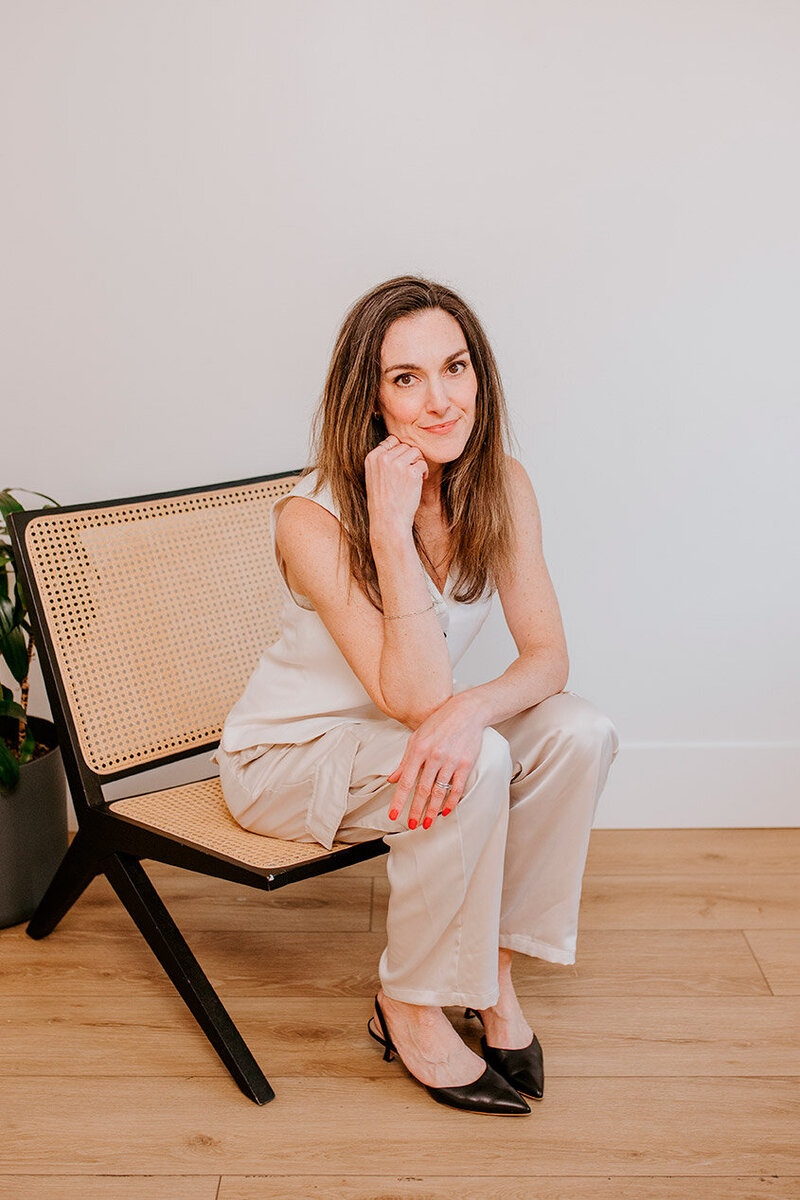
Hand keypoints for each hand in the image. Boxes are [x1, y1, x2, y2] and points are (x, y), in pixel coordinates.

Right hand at [365, 433, 428, 540]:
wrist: (388, 520)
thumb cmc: (383, 500)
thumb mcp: (374, 477)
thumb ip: (382, 460)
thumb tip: (399, 445)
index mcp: (372, 458)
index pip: (391, 440)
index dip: (399, 451)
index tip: (401, 464)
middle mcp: (383, 458)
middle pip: (405, 445)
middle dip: (410, 457)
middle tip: (410, 472)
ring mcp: (397, 464)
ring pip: (415, 451)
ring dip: (418, 462)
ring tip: (416, 475)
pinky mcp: (411, 472)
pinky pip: (423, 463)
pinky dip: (424, 471)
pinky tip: (420, 481)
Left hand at [385, 691, 487, 829]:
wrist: (466, 711)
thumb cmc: (440, 723)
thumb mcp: (417, 738)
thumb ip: (405, 761)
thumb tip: (392, 779)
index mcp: (419, 750)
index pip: (406, 781)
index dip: (399, 800)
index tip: (393, 815)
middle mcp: (434, 756)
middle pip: (422, 790)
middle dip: (416, 810)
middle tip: (411, 824)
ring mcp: (451, 761)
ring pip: (439, 792)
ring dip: (432, 811)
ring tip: (427, 823)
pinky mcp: (465, 764)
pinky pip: (457, 788)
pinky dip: (451, 802)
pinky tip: (445, 811)